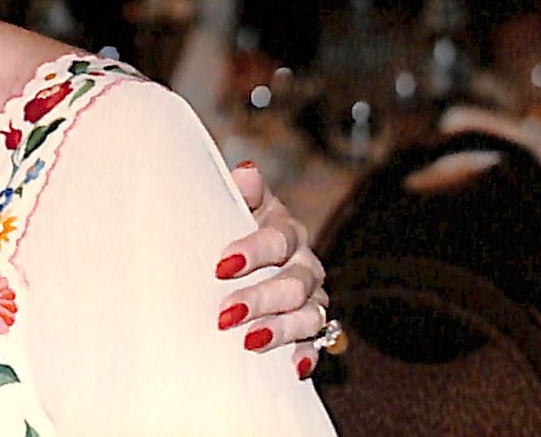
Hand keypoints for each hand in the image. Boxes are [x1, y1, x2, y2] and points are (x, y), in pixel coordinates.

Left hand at [215, 161, 328, 379]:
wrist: (243, 261)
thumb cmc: (235, 229)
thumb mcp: (236, 209)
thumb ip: (241, 194)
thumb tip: (245, 171)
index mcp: (287, 231)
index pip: (277, 240)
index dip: (252, 251)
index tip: (221, 264)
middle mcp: (305, 264)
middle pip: (292, 284)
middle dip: (259, 299)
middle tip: (224, 313)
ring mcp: (312, 298)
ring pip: (308, 316)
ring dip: (279, 330)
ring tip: (249, 342)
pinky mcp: (311, 327)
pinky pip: (318, 344)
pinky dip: (307, 355)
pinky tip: (293, 368)